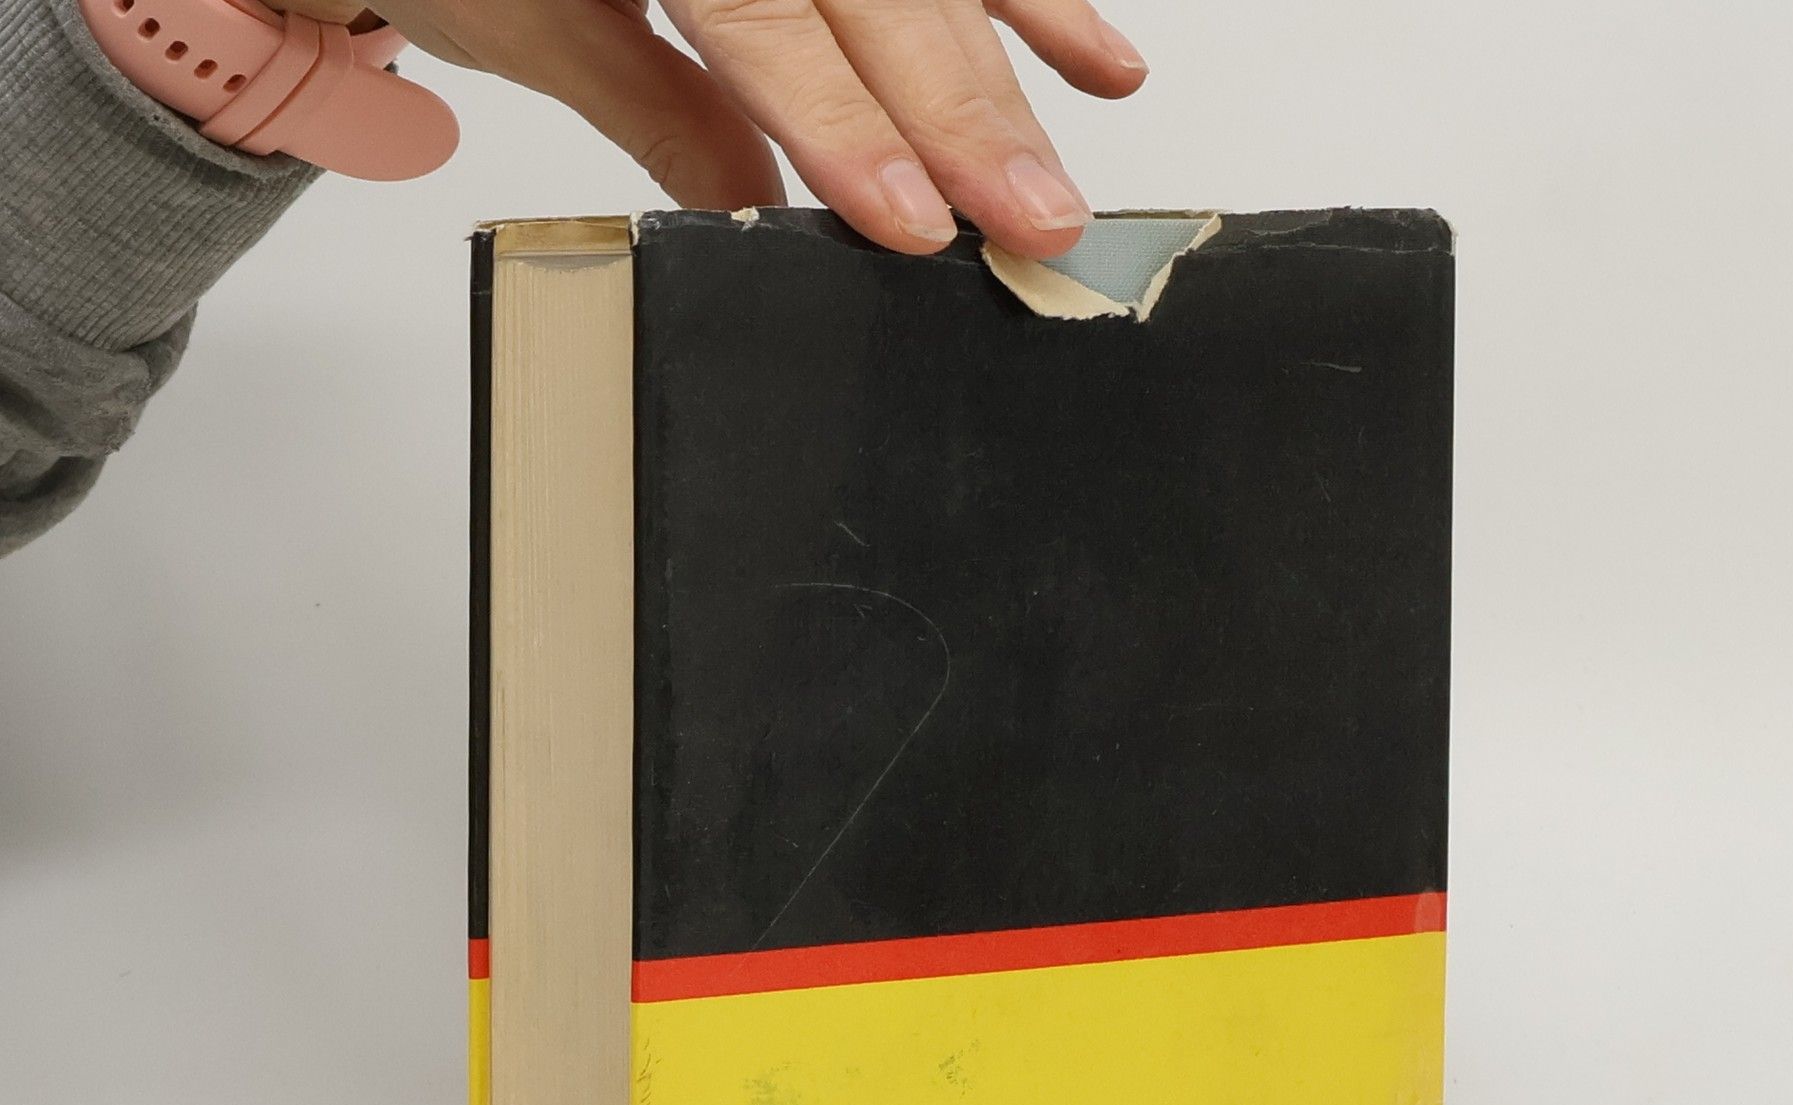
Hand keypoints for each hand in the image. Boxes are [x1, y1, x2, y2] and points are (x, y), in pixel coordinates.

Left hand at [278, 0, 1146, 257]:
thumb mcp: (522, 13)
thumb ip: (652, 102)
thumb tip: (755, 209)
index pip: (764, 10)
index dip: (844, 116)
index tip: (910, 216)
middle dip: (962, 102)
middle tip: (1035, 216)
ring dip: (1012, 44)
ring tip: (1079, 138)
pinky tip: (1089, 49)